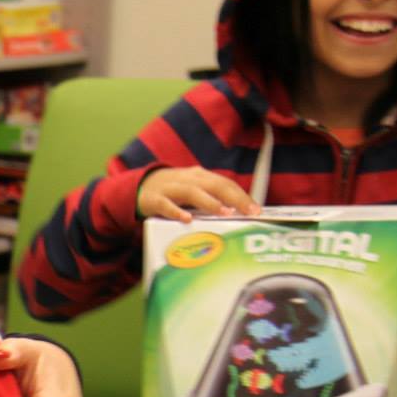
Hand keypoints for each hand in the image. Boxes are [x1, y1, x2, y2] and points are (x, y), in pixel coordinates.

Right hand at [136, 166, 260, 220]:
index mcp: (200, 177)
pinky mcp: (154, 199)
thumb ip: (212, 199)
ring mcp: (170, 188)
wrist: (140, 186)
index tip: (256, 210)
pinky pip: (166, 205)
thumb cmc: (173, 192)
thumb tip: (238, 215)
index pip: (225, 184)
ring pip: (192, 192)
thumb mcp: (194, 190)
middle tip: (249, 212)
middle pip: (214, 185)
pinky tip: (187, 220)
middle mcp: (187, 179)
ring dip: (210, 202)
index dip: (242, 196)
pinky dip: (177, 212)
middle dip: (234, 198)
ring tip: (225, 213)